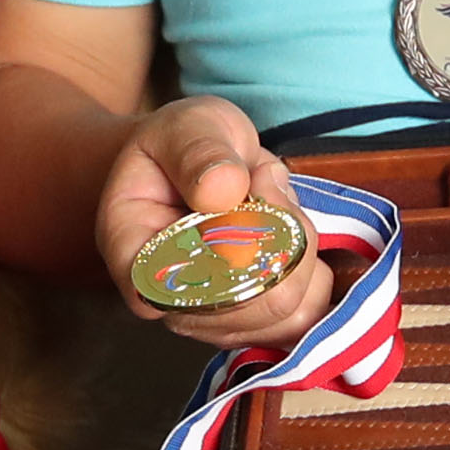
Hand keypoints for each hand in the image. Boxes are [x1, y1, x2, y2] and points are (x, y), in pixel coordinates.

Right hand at [97, 98, 335, 352]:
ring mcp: (213, 319)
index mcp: (134, 254)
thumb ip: (199, 153)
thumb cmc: (183, 145)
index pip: (164, 291)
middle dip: (275, 238)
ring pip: (282, 314)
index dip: (218, 260)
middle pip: (243, 305)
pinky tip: (291, 231)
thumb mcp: (187, 127)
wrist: (196, 164)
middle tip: (265, 181)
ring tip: (276, 204)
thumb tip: (223, 190)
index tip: (242, 196)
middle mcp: (170, 301)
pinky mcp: (254, 323)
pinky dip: (315, 270)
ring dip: (299, 251)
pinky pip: (304, 316)